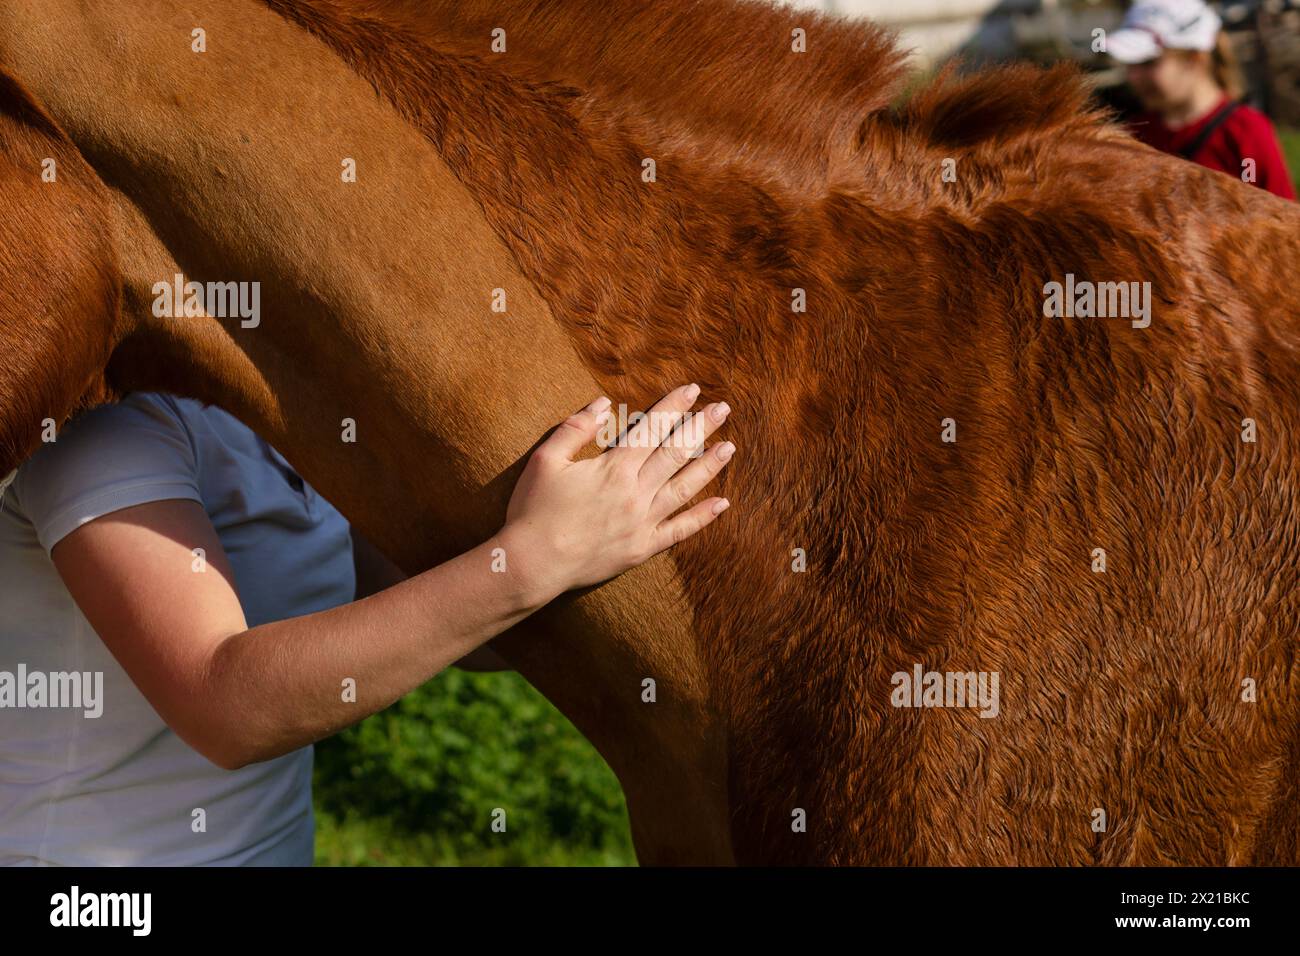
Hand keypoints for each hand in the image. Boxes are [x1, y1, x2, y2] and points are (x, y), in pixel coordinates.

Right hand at [498, 383, 733, 600]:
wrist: (532, 564)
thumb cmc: (534, 510)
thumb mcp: (545, 460)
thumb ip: (576, 429)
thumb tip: (603, 404)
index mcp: (614, 468)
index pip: (652, 429)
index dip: (673, 407)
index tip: (693, 390)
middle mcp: (635, 492)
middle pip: (675, 453)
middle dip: (700, 427)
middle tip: (723, 409)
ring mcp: (642, 522)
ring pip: (684, 488)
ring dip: (709, 466)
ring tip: (729, 448)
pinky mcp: (642, 549)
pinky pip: (679, 531)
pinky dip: (702, 517)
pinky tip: (721, 504)